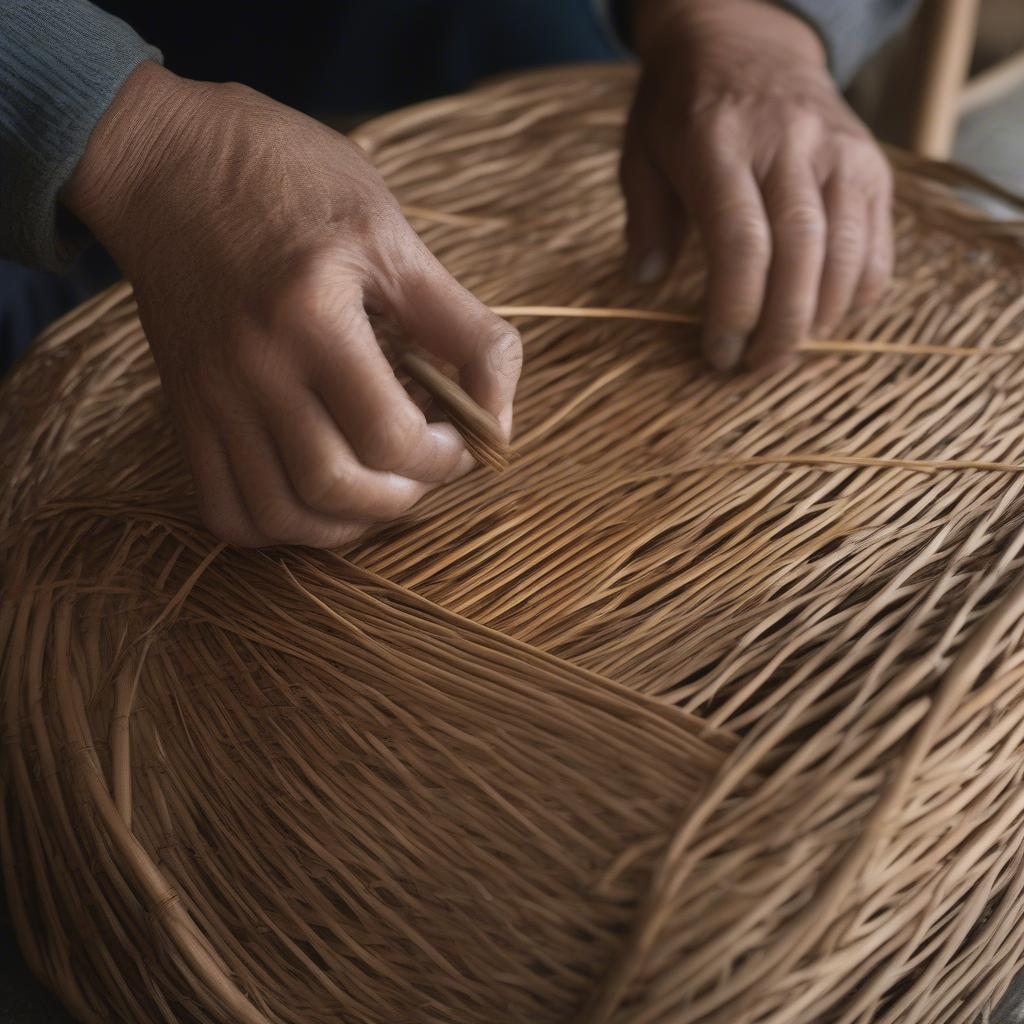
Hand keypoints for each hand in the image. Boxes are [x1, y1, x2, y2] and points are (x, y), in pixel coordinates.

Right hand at [64, 62, 520, 546]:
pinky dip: (277, 528)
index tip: (462, 438)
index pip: (391, 435)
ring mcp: (212, 397)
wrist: (169, 163)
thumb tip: (499, 412)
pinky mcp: (186, 412)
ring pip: (278, 514)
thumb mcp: (392, 234)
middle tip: (426, 468)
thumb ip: (461, 324)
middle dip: (403, 498)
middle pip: (335, 487)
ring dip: (346, 526)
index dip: (446, 456)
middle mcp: (253, 368)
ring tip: (378, 491)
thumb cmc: (290, 181)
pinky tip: (315, 501)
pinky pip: (224, 509)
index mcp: (313, 316)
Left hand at [621, 0, 893, 370]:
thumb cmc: (682, 109)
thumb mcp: (642, 153)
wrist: (749, 38)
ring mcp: (840, 152)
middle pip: (800, 256)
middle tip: (754, 371)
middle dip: (779, 329)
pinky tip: (825, 316)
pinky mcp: (872, 165)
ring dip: (819, 319)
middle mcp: (790, 144)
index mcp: (720, 143)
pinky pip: (877, 243)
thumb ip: (645, 219)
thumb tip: (646, 283)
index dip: (733, 311)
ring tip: (785, 352)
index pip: (740, 243)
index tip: (718, 354)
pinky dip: (857, 292)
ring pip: (847, 254)